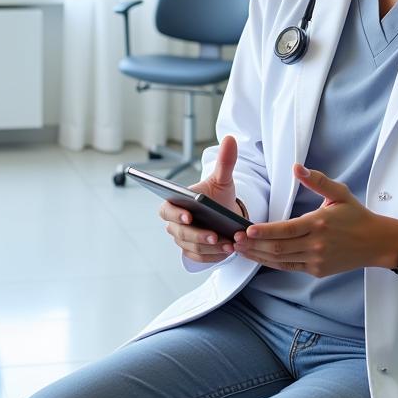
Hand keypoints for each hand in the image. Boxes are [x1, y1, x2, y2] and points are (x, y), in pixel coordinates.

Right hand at [160, 134, 238, 263]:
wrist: (225, 215)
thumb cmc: (218, 196)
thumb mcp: (223, 179)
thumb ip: (225, 161)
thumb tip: (230, 139)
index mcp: (175, 203)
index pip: (167, 210)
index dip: (176, 214)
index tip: (188, 216)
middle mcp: (174, 223)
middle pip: (180, 233)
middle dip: (199, 235)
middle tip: (215, 235)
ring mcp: (183, 240)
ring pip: (191, 247)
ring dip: (209, 247)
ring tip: (228, 244)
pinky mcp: (193, 252)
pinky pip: (199, 258)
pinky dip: (212, 256)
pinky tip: (227, 251)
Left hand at [231, 163, 397, 276]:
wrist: (376, 242)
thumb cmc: (355, 215)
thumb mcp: (339, 192)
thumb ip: (317, 180)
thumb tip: (297, 167)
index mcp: (319, 224)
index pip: (286, 229)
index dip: (265, 231)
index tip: (247, 229)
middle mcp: (316, 245)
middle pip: (279, 247)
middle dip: (254, 244)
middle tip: (234, 238)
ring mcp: (316, 260)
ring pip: (281, 260)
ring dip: (258, 255)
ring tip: (239, 248)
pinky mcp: (316, 270)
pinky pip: (288, 267)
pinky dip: (271, 263)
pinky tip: (257, 256)